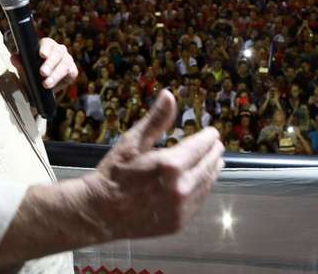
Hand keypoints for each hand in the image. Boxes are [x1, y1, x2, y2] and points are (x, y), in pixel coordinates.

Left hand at [11, 38, 78, 92]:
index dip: (45, 48)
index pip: (47, 43)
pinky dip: (62, 80)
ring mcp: (67, 59)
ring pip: (64, 64)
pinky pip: (71, 73)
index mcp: (47, 46)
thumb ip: (20, 63)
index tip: (42, 55)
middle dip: (50, 63)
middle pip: (58, 53)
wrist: (42, 86)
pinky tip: (55, 86)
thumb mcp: (25, 69)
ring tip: (46, 84)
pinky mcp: (73, 70)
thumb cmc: (34, 73)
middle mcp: (59, 50)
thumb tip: (13, 57)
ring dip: (55, 74)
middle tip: (42, 72)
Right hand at [85, 90, 224, 238]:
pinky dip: (202, 189)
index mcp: (171, 164)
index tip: (213, 132)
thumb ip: (156, 119)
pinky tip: (201, 182)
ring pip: (207, 184)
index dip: (209, 137)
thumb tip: (169, 94)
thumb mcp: (133, 142)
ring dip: (212, 170)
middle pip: (209, 165)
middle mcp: (181, 187)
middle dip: (213, 152)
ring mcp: (181, 208)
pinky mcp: (179, 223)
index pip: (201, 146)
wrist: (101, 213)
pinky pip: (198, 202)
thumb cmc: (115, 173)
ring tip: (215, 161)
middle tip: (216, 145)